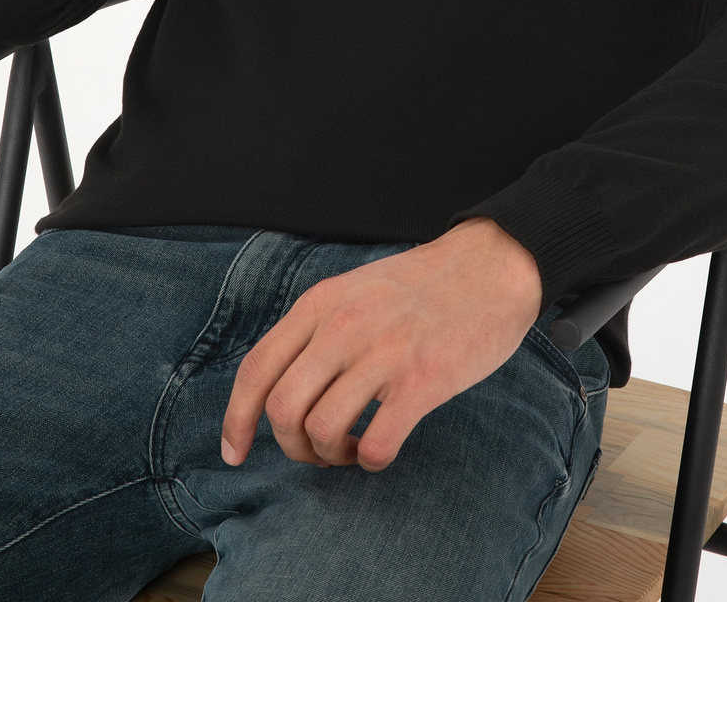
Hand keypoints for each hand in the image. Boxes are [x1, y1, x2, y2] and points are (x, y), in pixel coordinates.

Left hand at [220, 218, 543, 472]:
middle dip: (292, 447)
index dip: (236, 420)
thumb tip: (283, 388)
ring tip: (352, 449)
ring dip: (330, 456)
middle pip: (282, 409)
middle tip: (318, 451)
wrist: (491, 266)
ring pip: (322, 431)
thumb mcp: (354, 291)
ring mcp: (382, 353)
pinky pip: (376, 444)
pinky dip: (370, 461)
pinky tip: (382, 446)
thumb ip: (318, 330)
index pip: (256, 370)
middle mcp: (343, 326)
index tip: (234, 453)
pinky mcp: (422, 380)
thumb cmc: (423, 287)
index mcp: (320, 304)